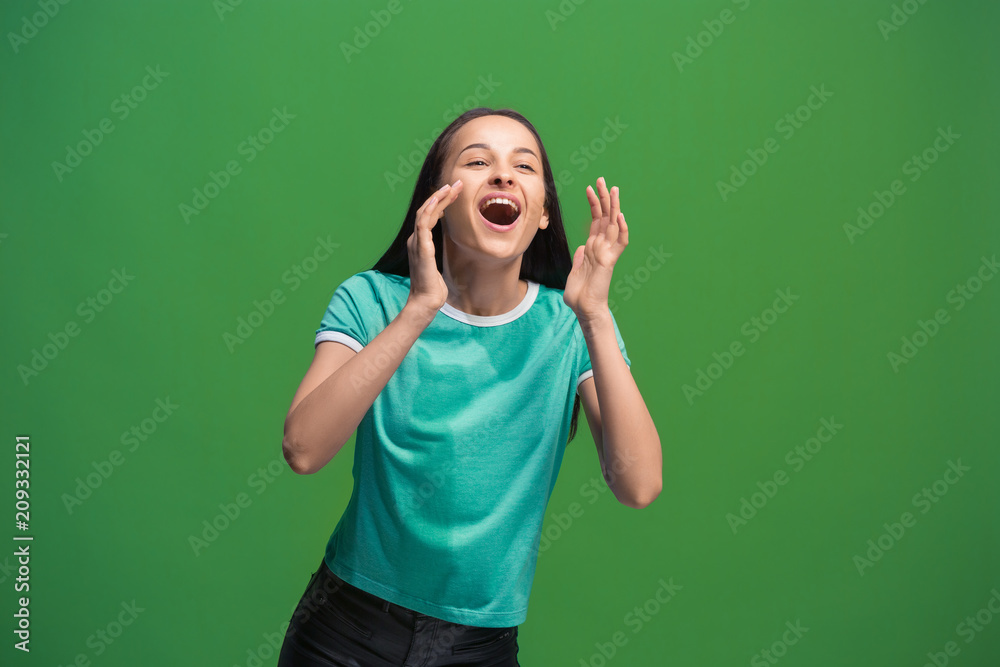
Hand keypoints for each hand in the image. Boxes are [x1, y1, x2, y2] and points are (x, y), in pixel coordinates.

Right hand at [406, 180, 461, 316]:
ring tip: (451, 187)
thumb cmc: (433, 286)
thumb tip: (447, 245)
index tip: (455, 193)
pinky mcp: (421, 248)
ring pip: (425, 213)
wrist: (426, 301)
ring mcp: (416, 242)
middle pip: (427, 210)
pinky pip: (423, 224)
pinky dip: (429, 210)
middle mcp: (415, 239)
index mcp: (420, 242)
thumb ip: (438, 252)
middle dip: (442, 195)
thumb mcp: (437, 264)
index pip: (430, 216)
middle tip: (457, 184)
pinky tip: (437, 200)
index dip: (442, 202)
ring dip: (438, 198)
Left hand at [563, 176, 628, 322]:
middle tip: (602, 179)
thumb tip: (582, 246)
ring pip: (613, 225)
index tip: (589, 188)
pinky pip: (619, 243)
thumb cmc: (579, 296)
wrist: (584, 310)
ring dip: (613, 206)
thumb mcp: (575, 272)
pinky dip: (621, 229)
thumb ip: (579, 258)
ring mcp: (607, 253)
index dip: (593, 204)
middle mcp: (601, 247)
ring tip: (612, 188)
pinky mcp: (609, 261)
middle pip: (604, 217)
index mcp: (592, 248)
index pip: (595, 221)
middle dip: (603, 197)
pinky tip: (619, 216)